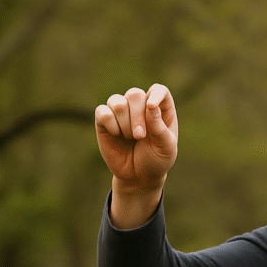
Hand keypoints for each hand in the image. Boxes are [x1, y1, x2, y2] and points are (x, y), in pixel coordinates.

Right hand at [95, 84, 177, 227]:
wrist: (138, 177)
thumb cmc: (156, 161)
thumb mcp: (165, 148)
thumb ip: (159, 127)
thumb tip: (150, 105)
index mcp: (160, 110)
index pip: (158, 90)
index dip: (155, 94)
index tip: (151, 107)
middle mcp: (140, 107)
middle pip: (135, 94)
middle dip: (137, 116)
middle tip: (140, 136)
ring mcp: (122, 113)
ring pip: (117, 101)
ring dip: (124, 122)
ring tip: (130, 137)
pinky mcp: (105, 121)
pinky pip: (102, 111)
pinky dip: (110, 123)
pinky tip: (116, 134)